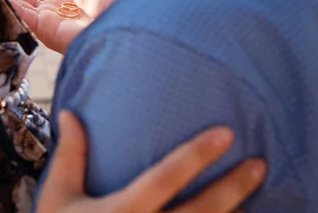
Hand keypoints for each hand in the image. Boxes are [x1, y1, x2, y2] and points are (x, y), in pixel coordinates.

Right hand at [36, 111, 265, 212]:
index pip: (166, 178)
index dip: (197, 155)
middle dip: (234, 188)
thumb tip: (70, 113)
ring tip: (257, 201)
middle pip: (202, 211)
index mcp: (123, 211)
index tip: (226, 133)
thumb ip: (71, 154)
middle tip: (259, 164)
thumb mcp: (58, 195)